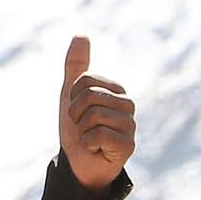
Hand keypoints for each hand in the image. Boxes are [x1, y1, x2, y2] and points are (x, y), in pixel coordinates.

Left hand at [58, 35, 135, 196]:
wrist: (79, 164)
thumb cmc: (78, 129)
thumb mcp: (70, 95)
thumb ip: (75, 66)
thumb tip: (80, 35)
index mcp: (116, 90)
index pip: (85, 81)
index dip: (72, 98)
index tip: (76, 111)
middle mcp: (127, 105)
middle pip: (89, 96)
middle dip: (75, 115)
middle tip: (82, 127)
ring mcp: (130, 125)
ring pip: (93, 116)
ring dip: (81, 131)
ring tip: (89, 138)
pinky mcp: (127, 145)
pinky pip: (98, 135)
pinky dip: (88, 144)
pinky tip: (96, 149)